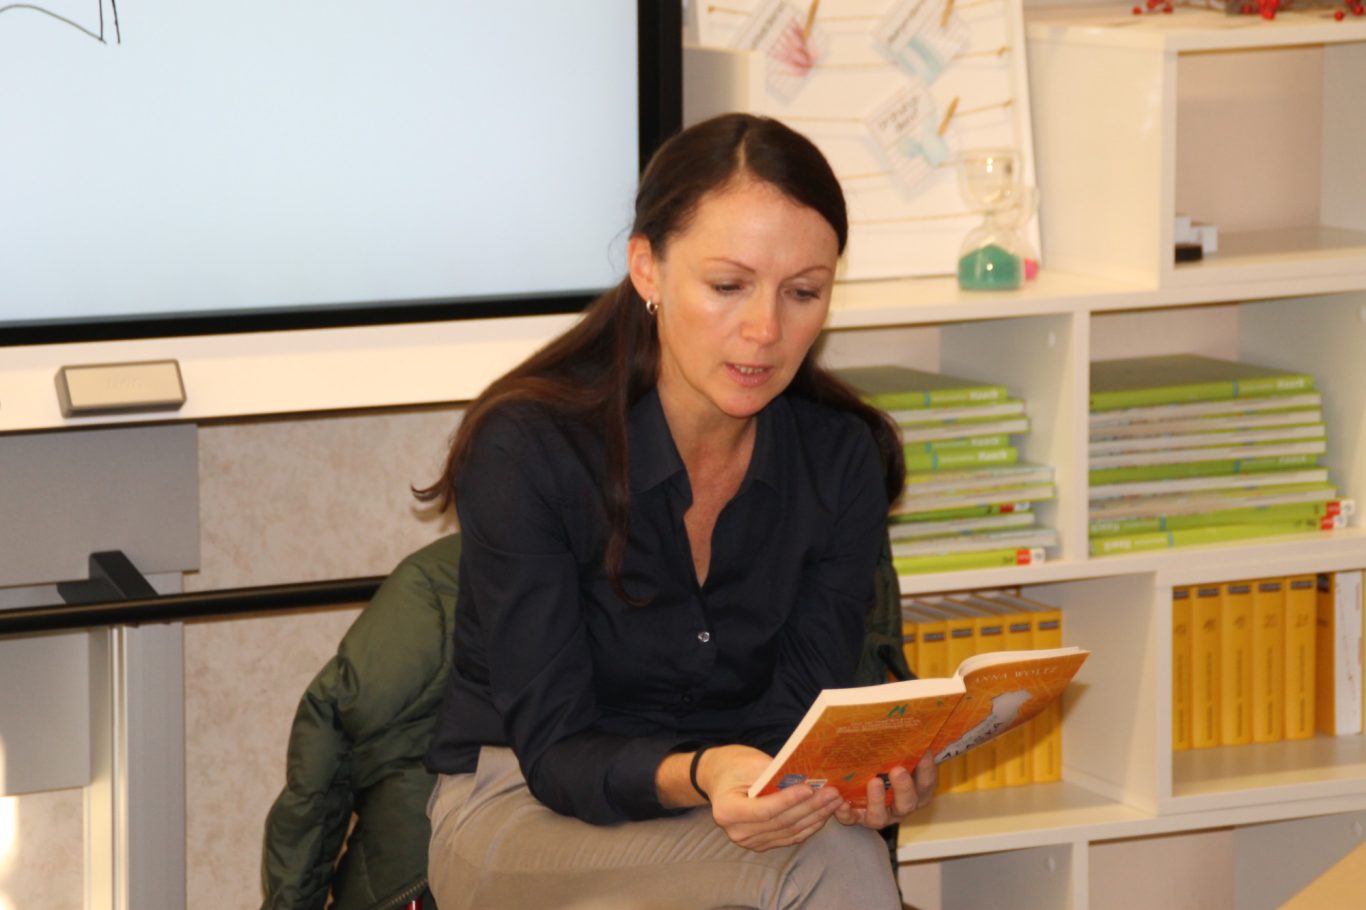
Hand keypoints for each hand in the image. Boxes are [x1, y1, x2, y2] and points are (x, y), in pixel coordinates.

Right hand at [698, 745, 844, 851]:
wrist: (719, 778)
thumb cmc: (733, 765)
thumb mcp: (749, 762)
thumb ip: (774, 774)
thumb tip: (805, 781)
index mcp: (727, 810)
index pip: (764, 810)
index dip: (788, 800)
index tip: (810, 788)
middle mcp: (737, 831)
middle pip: (780, 822)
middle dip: (810, 807)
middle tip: (832, 793)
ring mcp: (750, 841)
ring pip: (789, 831)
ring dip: (815, 817)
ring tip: (834, 801)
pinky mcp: (762, 843)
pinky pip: (789, 837)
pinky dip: (808, 826)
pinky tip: (823, 814)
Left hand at [834, 752, 935, 828]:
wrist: (861, 786)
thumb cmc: (884, 765)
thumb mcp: (895, 756)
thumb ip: (900, 746)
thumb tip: (904, 721)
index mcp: (915, 792)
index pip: (926, 782)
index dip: (927, 769)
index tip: (925, 751)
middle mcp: (900, 807)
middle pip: (907, 803)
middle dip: (903, 788)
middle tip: (897, 770)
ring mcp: (879, 815)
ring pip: (880, 817)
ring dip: (876, 800)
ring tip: (873, 782)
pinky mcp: (857, 818)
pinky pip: (851, 819)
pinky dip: (845, 812)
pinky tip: (839, 800)